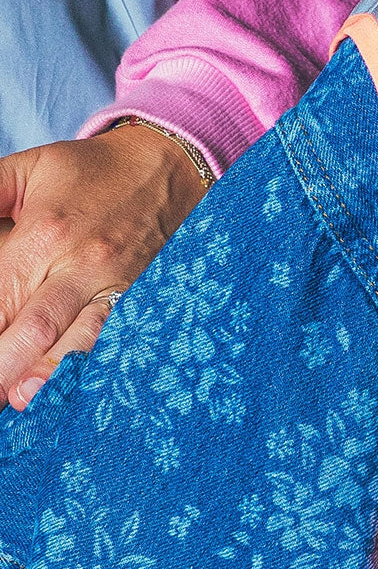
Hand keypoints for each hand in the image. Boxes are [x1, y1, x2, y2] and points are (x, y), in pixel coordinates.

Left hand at [0, 125, 207, 409]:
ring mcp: (118, 288)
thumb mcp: (27, 170)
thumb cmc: (94, 172)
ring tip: (16, 400)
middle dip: (2, 365)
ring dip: (45, 378)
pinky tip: (75, 389)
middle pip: (32, 330)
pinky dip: (96, 368)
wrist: (169, 168)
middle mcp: (82, 268)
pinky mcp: (144, 301)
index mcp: (44, 235)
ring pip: (79, 345)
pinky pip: (118, 342)